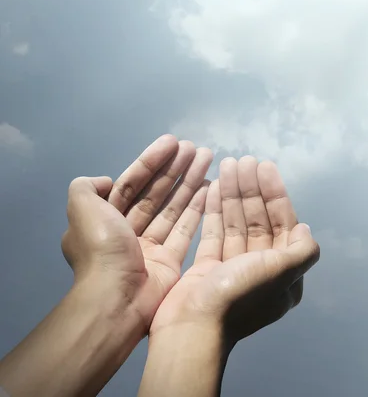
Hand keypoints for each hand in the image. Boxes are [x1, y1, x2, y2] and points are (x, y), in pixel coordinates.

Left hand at [61, 135, 212, 329]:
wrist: (117, 300)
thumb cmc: (102, 249)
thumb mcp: (81, 210)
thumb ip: (86, 188)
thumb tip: (107, 181)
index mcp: (103, 221)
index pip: (130, 183)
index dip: (151, 161)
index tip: (172, 142)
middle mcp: (125, 232)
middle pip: (154, 193)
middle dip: (174, 168)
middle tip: (195, 148)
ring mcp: (149, 248)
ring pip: (173, 208)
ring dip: (189, 182)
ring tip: (207, 158)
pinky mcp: (170, 262)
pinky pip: (186, 229)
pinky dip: (198, 208)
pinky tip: (211, 187)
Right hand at [149, 156, 319, 346]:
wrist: (192, 327)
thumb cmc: (241, 294)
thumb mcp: (283, 271)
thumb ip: (302, 249)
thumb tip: (306, 228)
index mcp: (283, 272)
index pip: (283, 224)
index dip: (275, 194)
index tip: (265, 167)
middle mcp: (261, 269)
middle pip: (259, 219)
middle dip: (252, 189)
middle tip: (243, 159)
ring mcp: (233, 268)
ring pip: (236, 222)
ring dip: (232, 193)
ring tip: (227, 164)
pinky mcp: (208, 267)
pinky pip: (214, 232)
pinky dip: (214, 210)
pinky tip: (212, 187)